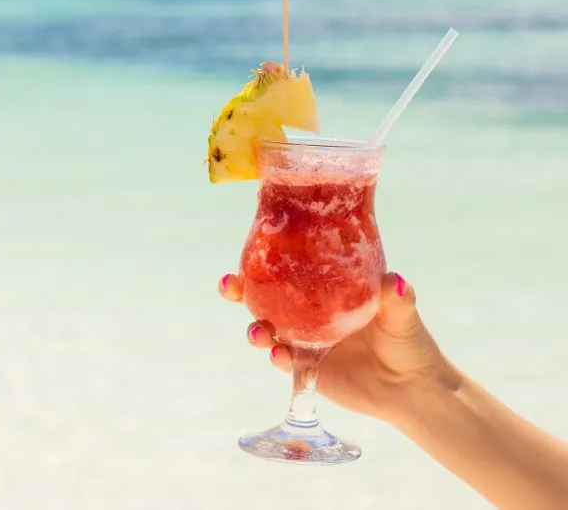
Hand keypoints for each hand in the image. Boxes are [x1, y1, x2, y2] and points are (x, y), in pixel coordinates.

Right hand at [219, 271, 458, 422]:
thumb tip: (395, 282)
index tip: (245, 251)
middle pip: (266, 297)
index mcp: (328, 290)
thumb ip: (398, 301)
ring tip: (258, 333)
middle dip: (240, 290)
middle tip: (228, 285)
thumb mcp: (404, 317)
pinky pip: (283, 360)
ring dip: (255, 329)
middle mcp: (310, 313)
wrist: (413, 389)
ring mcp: (305, 340)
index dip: (263, 260)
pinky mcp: (306, 368)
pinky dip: (277, 357)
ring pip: (268, 329)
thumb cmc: (410, 343)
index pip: (290, 269)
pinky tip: (279, 356)